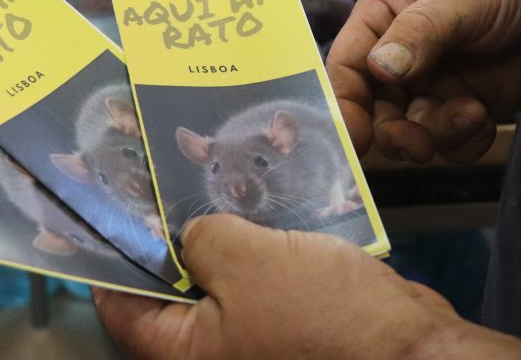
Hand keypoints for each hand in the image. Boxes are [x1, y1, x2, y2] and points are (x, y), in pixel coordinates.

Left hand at [94, 215, 520, 359]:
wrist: (412, 348)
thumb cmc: (321, 312)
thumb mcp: (245, 260)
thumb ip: (202, 237)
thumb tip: (189, 235)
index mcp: (185, 352)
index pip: (121, 306)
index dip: (111, 254)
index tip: (108, 206)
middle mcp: (213, 352)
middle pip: (171, 290)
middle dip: (169, 234)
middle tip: (162, 178)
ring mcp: (255, 337)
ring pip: (220, 280)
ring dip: (218, 234)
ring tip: (208, 178)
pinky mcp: (291, 322)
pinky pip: (260, 280)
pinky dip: (257, 246)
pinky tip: (259, 203)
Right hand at [327, 0, 520, 162]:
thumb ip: (418, 32)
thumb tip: (379, 70)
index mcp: (382, 16)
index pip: (347, 67)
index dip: (343, 105)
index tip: (355, 141)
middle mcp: (400, 53)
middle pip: (373, 110)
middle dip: (394, 132)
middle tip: (418, 145)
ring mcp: (434, 81)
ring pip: (411, 131)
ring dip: (436, 134)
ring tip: (471, 113)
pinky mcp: (467, 104)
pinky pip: (450, 142)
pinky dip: (464, 142)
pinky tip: (484, 118)